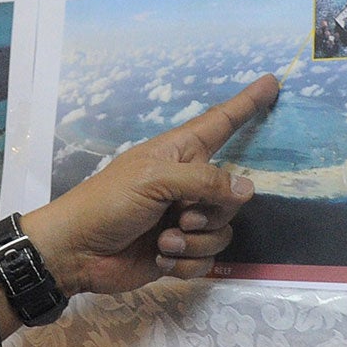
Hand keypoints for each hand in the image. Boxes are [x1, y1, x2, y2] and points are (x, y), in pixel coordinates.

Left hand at [22, 73, 279, 299]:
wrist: (76, 252)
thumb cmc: (108, 203)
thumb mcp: (155, 181)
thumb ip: (205, 182)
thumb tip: (247, 189)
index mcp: (178, 153)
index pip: (220, 123)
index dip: (246, 104)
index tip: (271, 82)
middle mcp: (186, 184)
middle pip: (232, 194)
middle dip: (210, 212)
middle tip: (179, 217)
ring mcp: (183, 220)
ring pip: (223, 231)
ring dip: (194, 242)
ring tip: (162, 241)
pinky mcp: (179, 252)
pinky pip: (207, 260)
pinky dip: (186, 264)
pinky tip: (159, 260)